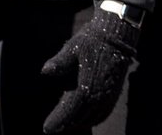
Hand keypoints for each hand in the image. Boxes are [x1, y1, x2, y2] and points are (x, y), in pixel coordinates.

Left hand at [41, 9, 139, 133]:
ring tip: (65, 124)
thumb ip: (59, 63)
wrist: (117, 37)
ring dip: (78, 122)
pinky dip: (92, 119)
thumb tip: (45, 72)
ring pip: (92, 118)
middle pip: (80, 118)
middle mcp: (99, 97)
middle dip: (66, 124)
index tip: (46, 129)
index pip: (69, 111)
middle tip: (53, 128)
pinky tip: (85, 117)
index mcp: (86, 88)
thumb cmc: (92, 41)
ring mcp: (108, 97)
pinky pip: (102, 113)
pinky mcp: (114, 94)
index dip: (57, 121)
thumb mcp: (72, 49)